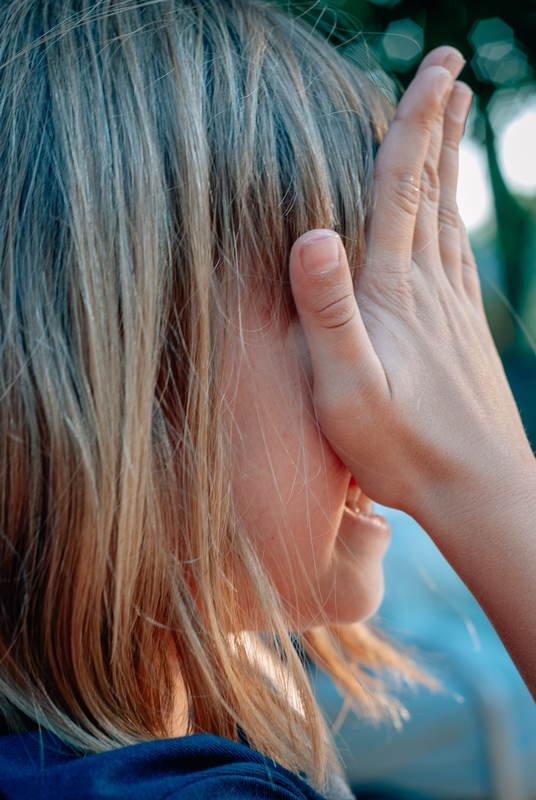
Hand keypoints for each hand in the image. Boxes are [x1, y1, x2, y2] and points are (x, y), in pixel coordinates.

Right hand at [289, 47, 533, 524]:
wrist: (479, 488)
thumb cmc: (405, 448)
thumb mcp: (348, 388)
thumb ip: (328, 313)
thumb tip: (310, 233)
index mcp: (396, 291)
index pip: (402, 189)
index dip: (414, 124)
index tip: (433, 67)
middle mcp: (430, 288)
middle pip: (432, 189)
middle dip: (438, 124)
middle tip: (452, 70)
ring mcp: (453, 308)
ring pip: (449, 216)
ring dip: (449, 164)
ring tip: (457, 121)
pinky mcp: (463, 332)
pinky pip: (458, 257)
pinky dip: (454, 218)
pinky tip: (454, 217)